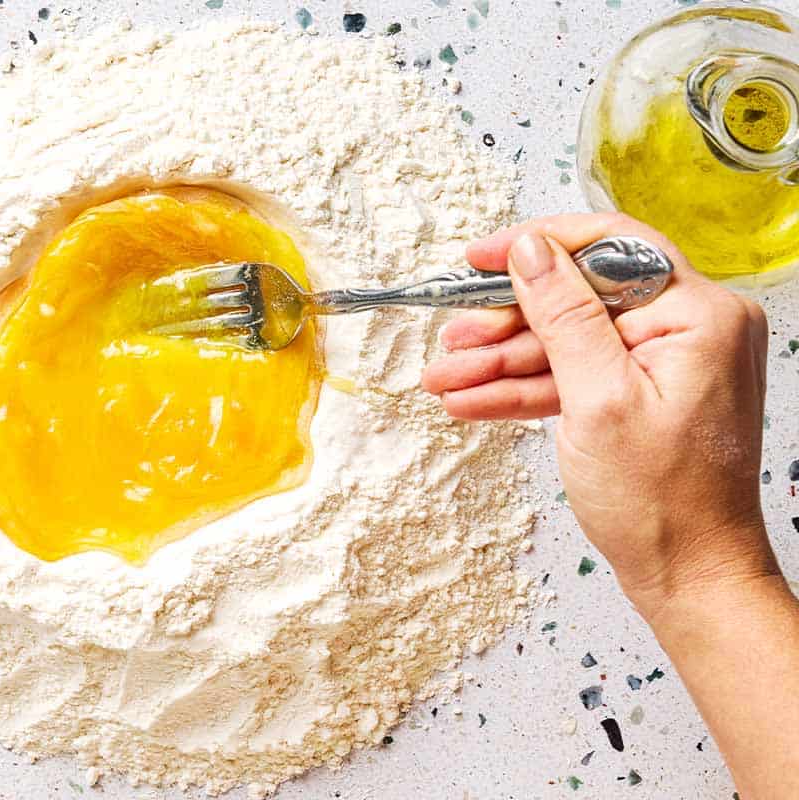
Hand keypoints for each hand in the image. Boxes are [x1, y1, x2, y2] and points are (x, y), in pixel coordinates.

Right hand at [421, 213, 776, 617]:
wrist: (689, 575)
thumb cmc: (663, 502)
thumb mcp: (598, 400)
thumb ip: (563, 316)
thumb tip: (531, 252)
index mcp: (699, 315)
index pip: (612, 247)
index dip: (540, 245)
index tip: (482, 257)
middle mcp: (689, 329)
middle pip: (580, 298)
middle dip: (507, 322)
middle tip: (453, 336)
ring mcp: (665, 363)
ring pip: (568, 342)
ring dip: (502, 361)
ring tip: (446, 378)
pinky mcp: (642, 394)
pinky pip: (575, 376)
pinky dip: (525, 388)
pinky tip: (473, 398)